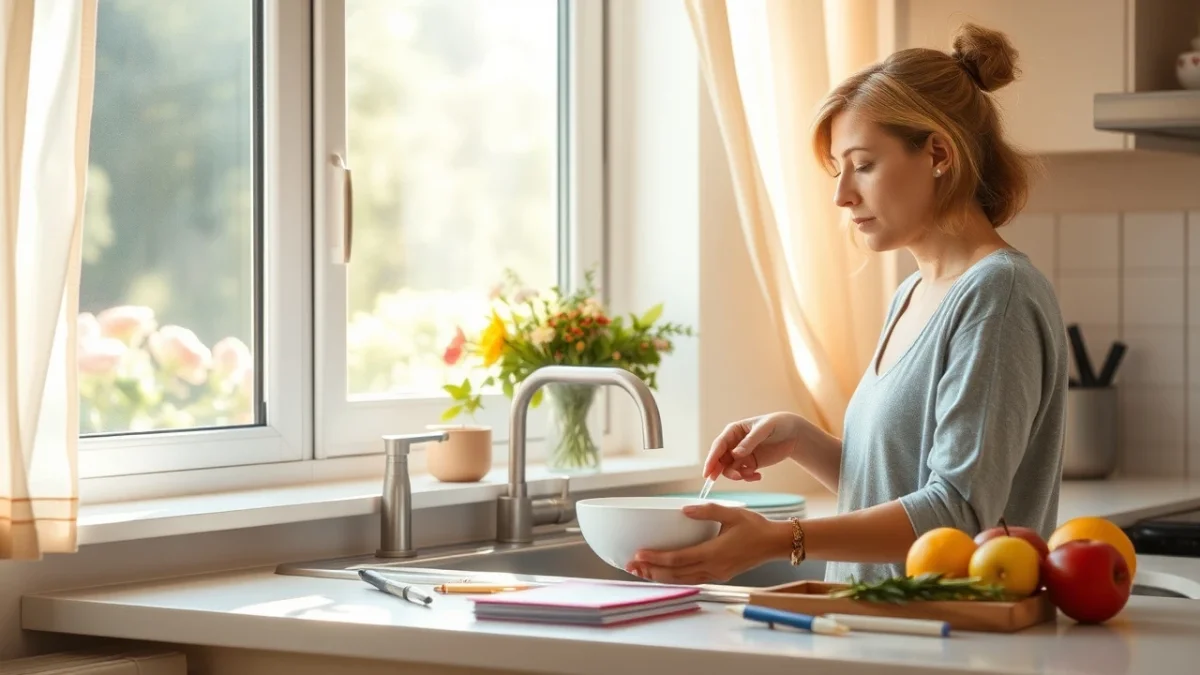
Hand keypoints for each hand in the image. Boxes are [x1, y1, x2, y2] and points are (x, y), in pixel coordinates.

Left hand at [625, 503, 787, 584]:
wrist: (775, 544)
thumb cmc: (756, 527)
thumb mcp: (732, 513)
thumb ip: (707, 511)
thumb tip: (685, 509)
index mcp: (715, 553)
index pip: (679, 559)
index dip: (657, 558)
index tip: (640, 554)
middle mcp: (713, 568)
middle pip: (676, 574)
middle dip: (652, 571)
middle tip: (632, 566)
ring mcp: (717, 574)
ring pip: (683, 579)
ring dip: (661, 577)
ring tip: (642, 572)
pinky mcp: (720, 575)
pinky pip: (692, 579)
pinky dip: (675, 577)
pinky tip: (665, 573)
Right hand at [704, 412, 805, 481]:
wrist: (794, 432)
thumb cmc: (778, 424)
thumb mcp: (765, 429)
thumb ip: (750, 441)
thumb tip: (735, 454)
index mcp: (733, 431)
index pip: (718, 446)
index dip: (711, 459)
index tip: (707, 473)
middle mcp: (734, 443)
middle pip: (721, 460)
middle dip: (724, 470)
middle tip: (736, 477)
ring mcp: (742, 454)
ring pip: (730, 469)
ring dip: (738, 475)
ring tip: (752, 474)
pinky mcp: (751, 463)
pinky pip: (742, 474)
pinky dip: (748, 477)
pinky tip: (758, 476)